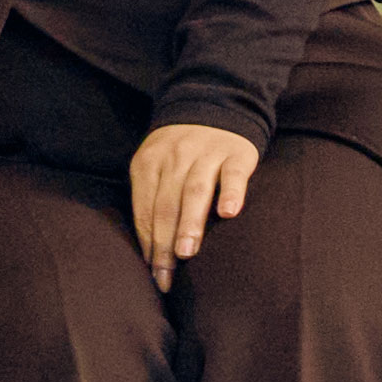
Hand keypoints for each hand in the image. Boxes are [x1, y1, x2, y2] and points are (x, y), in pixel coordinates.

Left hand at [128, 119, 258, 282]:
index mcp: (148, 164)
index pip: (145, 209)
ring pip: (194, 191)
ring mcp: (205, 154)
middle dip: (163, 242)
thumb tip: (149, 251)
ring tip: (186, 251)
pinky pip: (232, 174)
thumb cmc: (181, 152)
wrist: (215, 106)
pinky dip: (229, 192)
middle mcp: (174, 158)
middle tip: (166, 273)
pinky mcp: (236, 153)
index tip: (152, 274)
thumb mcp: (157, 167)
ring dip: (189, 222)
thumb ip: (152, 200)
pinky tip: (228, 214)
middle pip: (165, 204)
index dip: (147, 243)